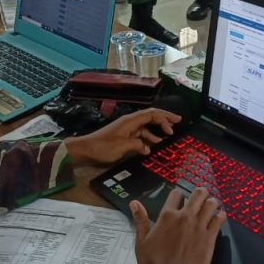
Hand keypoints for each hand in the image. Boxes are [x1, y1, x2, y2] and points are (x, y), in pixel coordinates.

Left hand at [65, 108, 179, 166]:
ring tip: (166, 138)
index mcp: (131, 120)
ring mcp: (127, 128)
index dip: (165, 117)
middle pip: (150, 117)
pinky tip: (150, 147)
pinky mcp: (123, 136)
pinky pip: (139, 135)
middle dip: (164, 119)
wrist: (86, 149)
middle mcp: (130, 122)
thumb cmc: (103, 146)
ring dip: (156, 131)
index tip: (175, 124)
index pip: (152, 114)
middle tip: (177, 123)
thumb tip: (147, 147)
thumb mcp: (123, 146)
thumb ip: (138, 145)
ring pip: (145, 127)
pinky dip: (147, 139)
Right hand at [132, 188, 225, 263]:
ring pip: (211, 204)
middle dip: (200, 192)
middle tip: (201, 195)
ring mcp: (199, 226)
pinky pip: (219, 220)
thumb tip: (134, 203)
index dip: (178, 194)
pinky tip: (220, 216)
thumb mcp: (141, 242)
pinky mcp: (210, 238)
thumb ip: (140, 220)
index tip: (179, 198)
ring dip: (212, 202)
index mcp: (168, 216)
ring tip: (211, 205)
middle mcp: (185, 217)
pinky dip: (221, 216)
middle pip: (198, 194)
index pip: (176, 194)